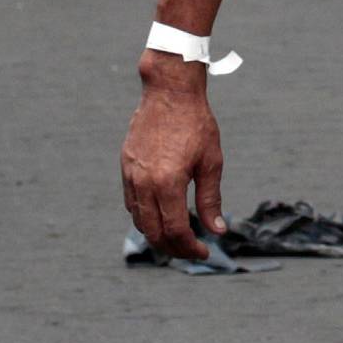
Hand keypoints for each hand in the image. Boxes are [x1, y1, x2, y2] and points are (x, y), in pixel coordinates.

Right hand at [121, 60, 223, 260]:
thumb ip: (211, 199)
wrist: (169, 92)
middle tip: (192, 250)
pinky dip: (145, 217)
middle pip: (154, 232)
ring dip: (157, 235)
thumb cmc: (196, 124)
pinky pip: (131, 203)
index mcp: (167, 183)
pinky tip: (161, 217)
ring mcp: (131, 175)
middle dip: (174, 248)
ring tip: (178, 238)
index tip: (205, 251)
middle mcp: (144, 183)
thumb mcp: (211, 162)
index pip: (175, 230)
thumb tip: (217, 230)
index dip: (190, 247)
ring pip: (139, 221)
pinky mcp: (125, 167)